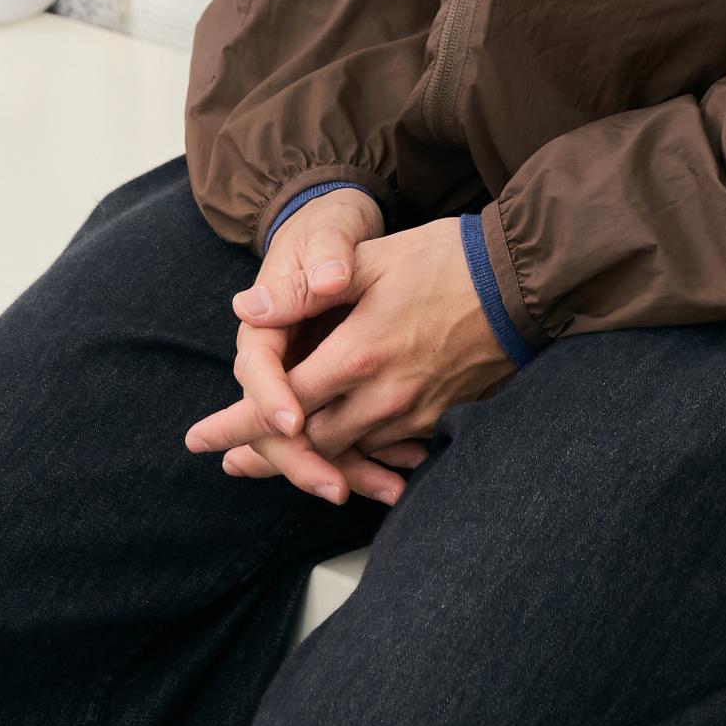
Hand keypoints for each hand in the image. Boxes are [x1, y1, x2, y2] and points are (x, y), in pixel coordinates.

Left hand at [184, 217, 515, 500]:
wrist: (524, 281)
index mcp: (359, 355)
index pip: (283, 406)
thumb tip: (248, 308)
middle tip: (230, 462)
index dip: (237, 425)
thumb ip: (311, 285)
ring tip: (282, 465)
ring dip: (311, 462)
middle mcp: (384, 396)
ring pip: (349, 453)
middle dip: (266, 457)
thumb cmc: (447, 260)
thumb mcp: (375, 259)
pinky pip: (390, 450)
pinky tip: (349, 459)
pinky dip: (361, 458)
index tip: (200, 439)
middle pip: (311, 445)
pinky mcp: (442, 415)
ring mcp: (416, 411)